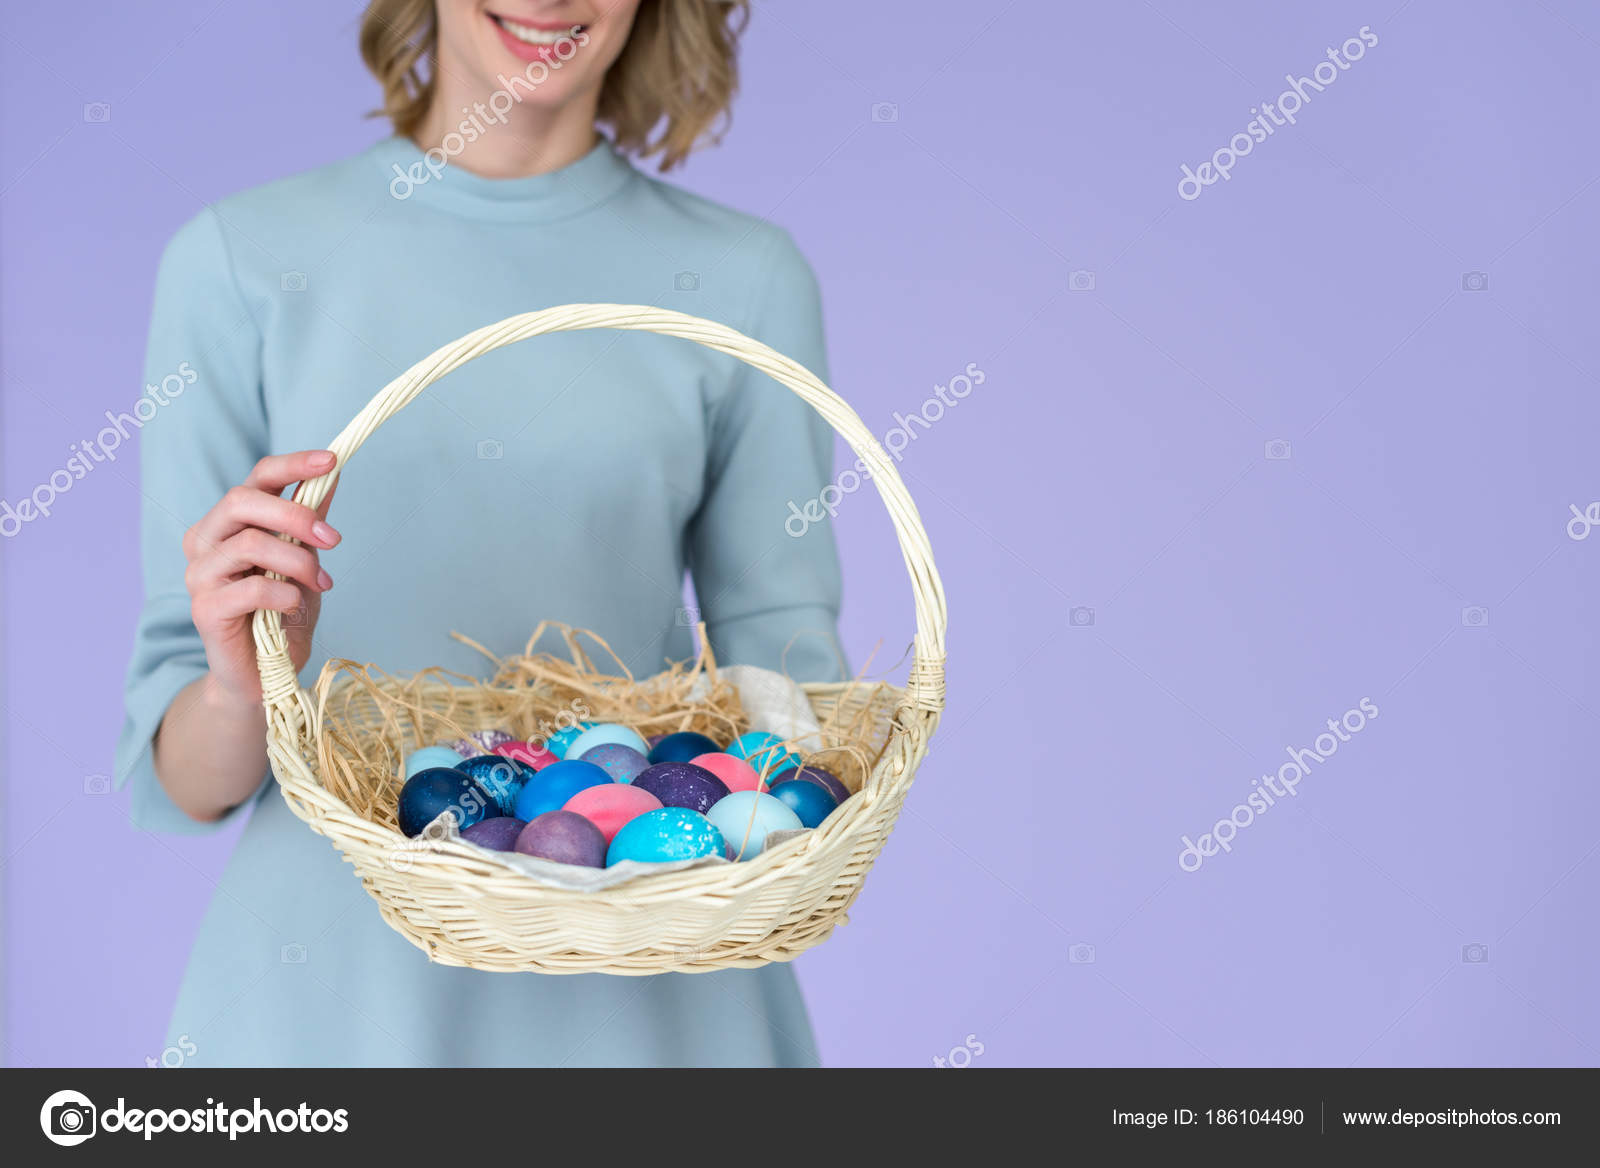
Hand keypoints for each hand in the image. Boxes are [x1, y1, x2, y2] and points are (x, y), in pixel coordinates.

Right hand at [182, 450, 339, 707]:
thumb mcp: (304, 560)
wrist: (265, 674)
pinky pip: (252, 588)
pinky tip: (293, 607)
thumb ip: (310, 521)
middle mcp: (206, 541)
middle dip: (295, 515)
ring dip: (298, 561)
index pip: (255, 478)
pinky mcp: (204, 608)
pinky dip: (285, 594)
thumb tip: (332, 474)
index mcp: (229, 523)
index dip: (292, 465)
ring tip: (322, 582)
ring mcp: (200, 574)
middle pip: (243, 501)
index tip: (332, 460)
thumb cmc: (282, 613)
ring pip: (250, 543)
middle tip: (334, 539)